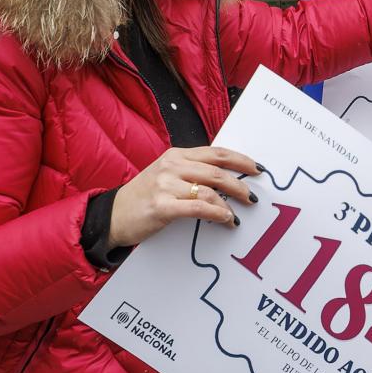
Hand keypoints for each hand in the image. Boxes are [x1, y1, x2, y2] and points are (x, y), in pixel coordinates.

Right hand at [110, 146, 261, 247]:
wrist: (113, 215)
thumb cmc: (146, 196)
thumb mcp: (168, 174)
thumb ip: (193, 171)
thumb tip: (228, 178)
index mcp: (177, 155)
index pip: (216, 153)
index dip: (240, 160)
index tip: (257, 169)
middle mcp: (172, 166)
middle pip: (217, 172)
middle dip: (240, 185)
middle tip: (252, 198)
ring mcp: (165, 185)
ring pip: (209, 190)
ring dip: (229, 204)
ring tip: (237, 215)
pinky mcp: (161, 206)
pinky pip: (197, 208)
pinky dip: (216, 213)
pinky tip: (225, 219)